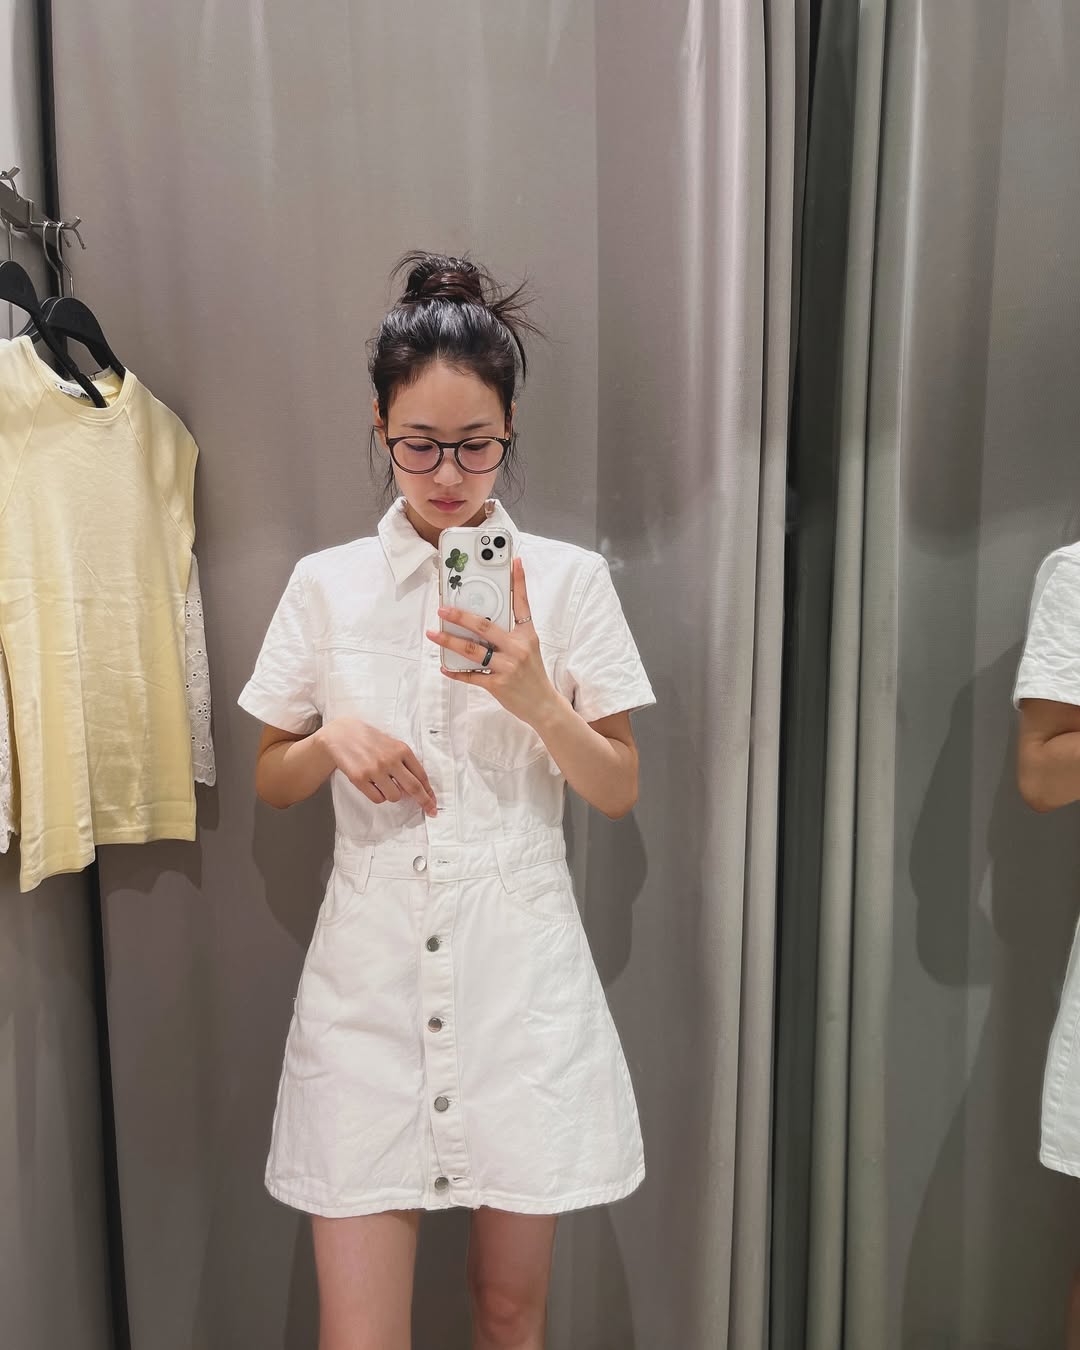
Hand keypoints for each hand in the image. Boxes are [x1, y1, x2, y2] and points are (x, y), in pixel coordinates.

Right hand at [318, 717, 436, 816]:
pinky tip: (373, 785)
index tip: (433, 802)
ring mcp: (375, 770)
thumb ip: (405, 762)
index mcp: (401, 750)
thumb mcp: (392, 744)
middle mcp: (390, 760)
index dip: (429, 792)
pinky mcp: (360, 778)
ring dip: (393, 795)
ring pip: (395, 796)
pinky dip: (379, 796)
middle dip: (424, 801)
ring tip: (384, 783)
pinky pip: (378, 798)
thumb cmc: (369, 740)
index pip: (421, 775)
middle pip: (414, 788)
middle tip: (430, 810)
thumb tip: (419, 786)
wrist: (341, 734)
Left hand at [425, 557, 556, 725]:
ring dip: (449, 641)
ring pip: (472, 650)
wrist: (542, 705)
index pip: (523, 604)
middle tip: (443, 608)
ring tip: (434, 634)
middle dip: (460, 616)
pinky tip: (444, 666)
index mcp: (527, 636)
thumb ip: (510, 633)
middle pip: (485, 627)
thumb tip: (482, 620)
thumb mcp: (529, 648)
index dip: (519, 582)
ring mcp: (507, 667)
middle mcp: (517, 648)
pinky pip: (471, 676)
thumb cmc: (532, 673)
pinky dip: (455, 671)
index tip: (514, 561)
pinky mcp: (497, 685)